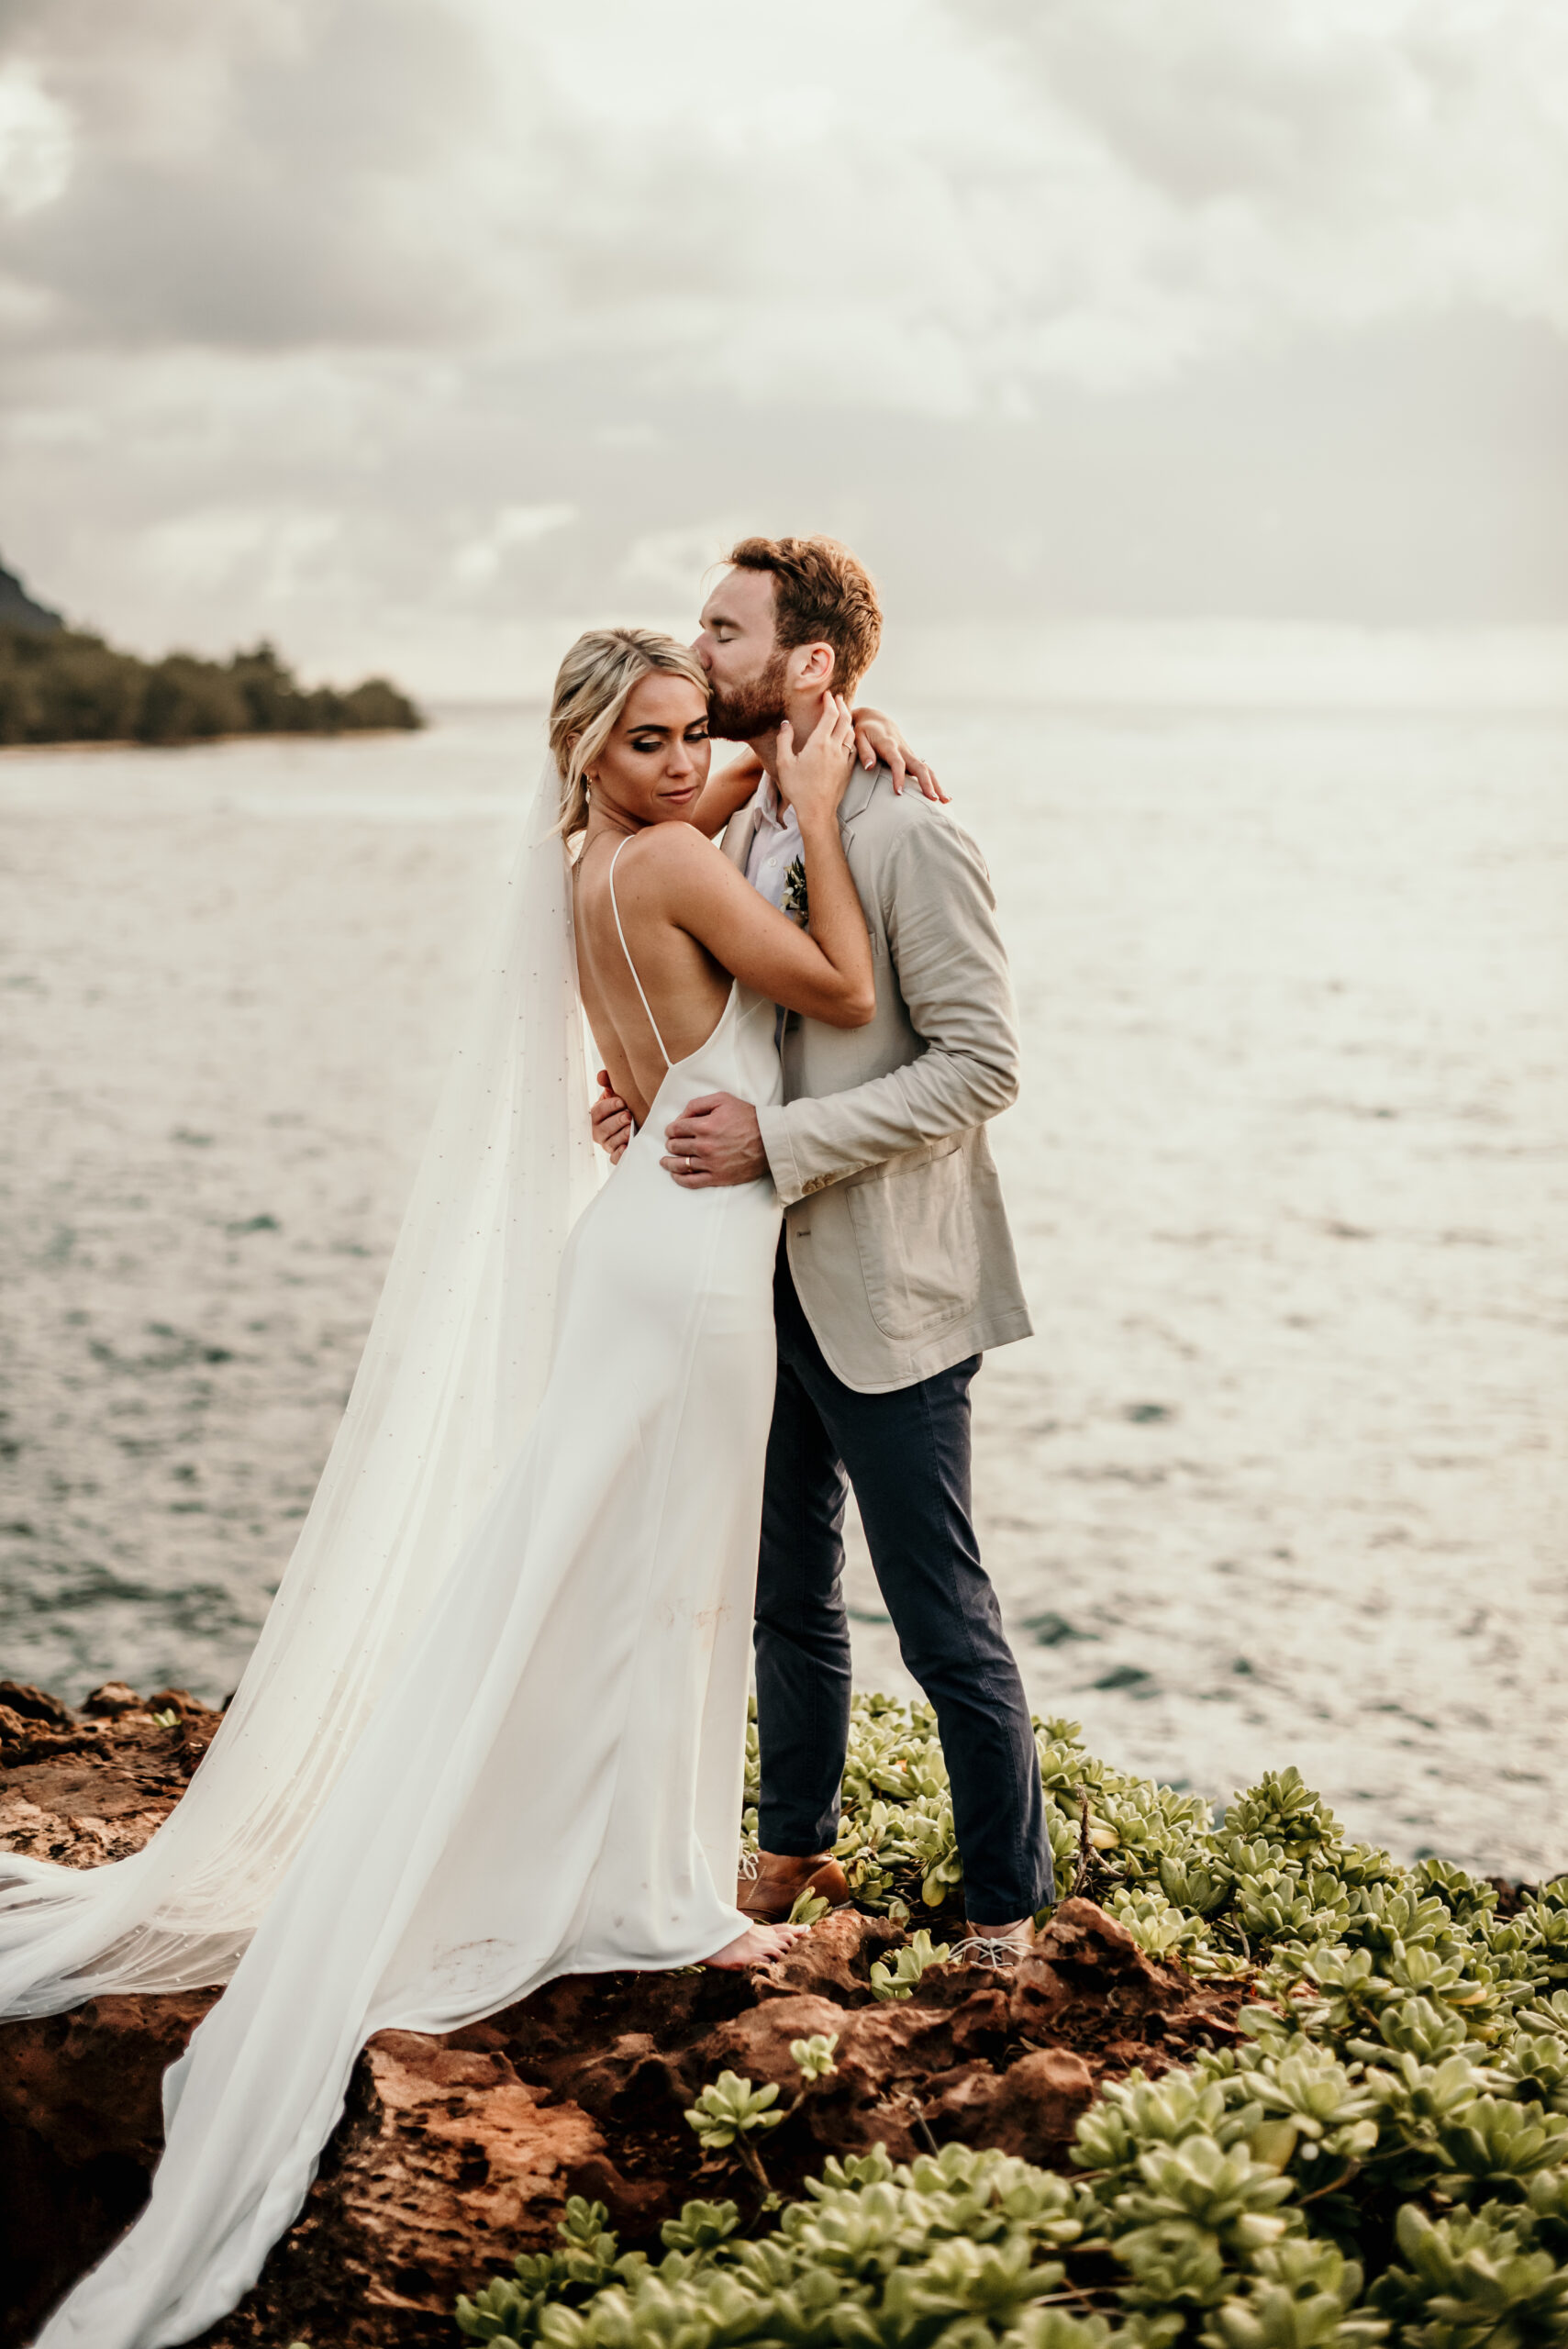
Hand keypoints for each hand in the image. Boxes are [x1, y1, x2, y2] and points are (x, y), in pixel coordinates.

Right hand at [591, 1071, 632, 1164]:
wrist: (637, 1120)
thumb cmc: (624, 1106)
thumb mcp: (616, 1093)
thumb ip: (609, 1083)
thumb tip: (602, 1075)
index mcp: (597, 1114)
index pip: (598, 1110)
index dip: (609, 1106)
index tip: (621, 1102)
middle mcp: (599, 1130)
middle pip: (603, 1128)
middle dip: (616, 1122)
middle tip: (628, 1116)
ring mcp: (607, 1144)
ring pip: (610, 1143)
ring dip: (621, 1136)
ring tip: (631, 1130)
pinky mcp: (615, 1155)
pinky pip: (615, 1158)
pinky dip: (620, 1154)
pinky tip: (628, 1147)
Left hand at [662, 1093, 767, 1187]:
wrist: (770, 1140)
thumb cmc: (748, 1117)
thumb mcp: (723, 1100)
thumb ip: (698, 1104)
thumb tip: (680, 1117)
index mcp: (704, 1126)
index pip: (676, 1128)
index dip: (671, 1129)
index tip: (671, 1131)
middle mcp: (704, 1146)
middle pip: (676, 1146)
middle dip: (671, 1143)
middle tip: (671, 1143)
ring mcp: (710, 1164)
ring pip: (680, 1165)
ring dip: (669, 1162)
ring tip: (665, 1161)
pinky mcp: (718, 1177)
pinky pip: (692, 1181)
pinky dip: (680, 1179)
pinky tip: (675, 1176)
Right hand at [775, 694, 856, 828]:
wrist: (817, 811)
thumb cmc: (798, 788)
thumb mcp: (784, 763)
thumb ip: (784, 740)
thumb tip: (785, 724)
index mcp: (819, 743)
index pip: (831, 714)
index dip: (830, 701)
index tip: (827, 695)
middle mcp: (835, 748)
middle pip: (845, 719)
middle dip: (842, 706)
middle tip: (838, 698)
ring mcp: (844, 759)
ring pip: (852, 733)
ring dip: (849, 720)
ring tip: (843, 714)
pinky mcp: (848, 769)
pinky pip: (854, 747)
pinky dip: (852, 736)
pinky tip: (847, 737)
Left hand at [850, 706, 947, 801]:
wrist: (877, 720)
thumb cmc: (865, 731)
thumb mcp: (859, 737)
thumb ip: (864, 752)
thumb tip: (869, 767)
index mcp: (889, 746)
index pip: (897, 762)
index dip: (898, 777)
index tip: (899, 793)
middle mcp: (903, 750)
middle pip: (919, 766)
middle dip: (927, 783)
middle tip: (932, 800)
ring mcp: (910, 754)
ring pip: (927, 769)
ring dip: (937, 785)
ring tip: (945, 801)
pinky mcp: (913, 759)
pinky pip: (926, 771)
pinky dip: (935, 783)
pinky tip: (942, 797)